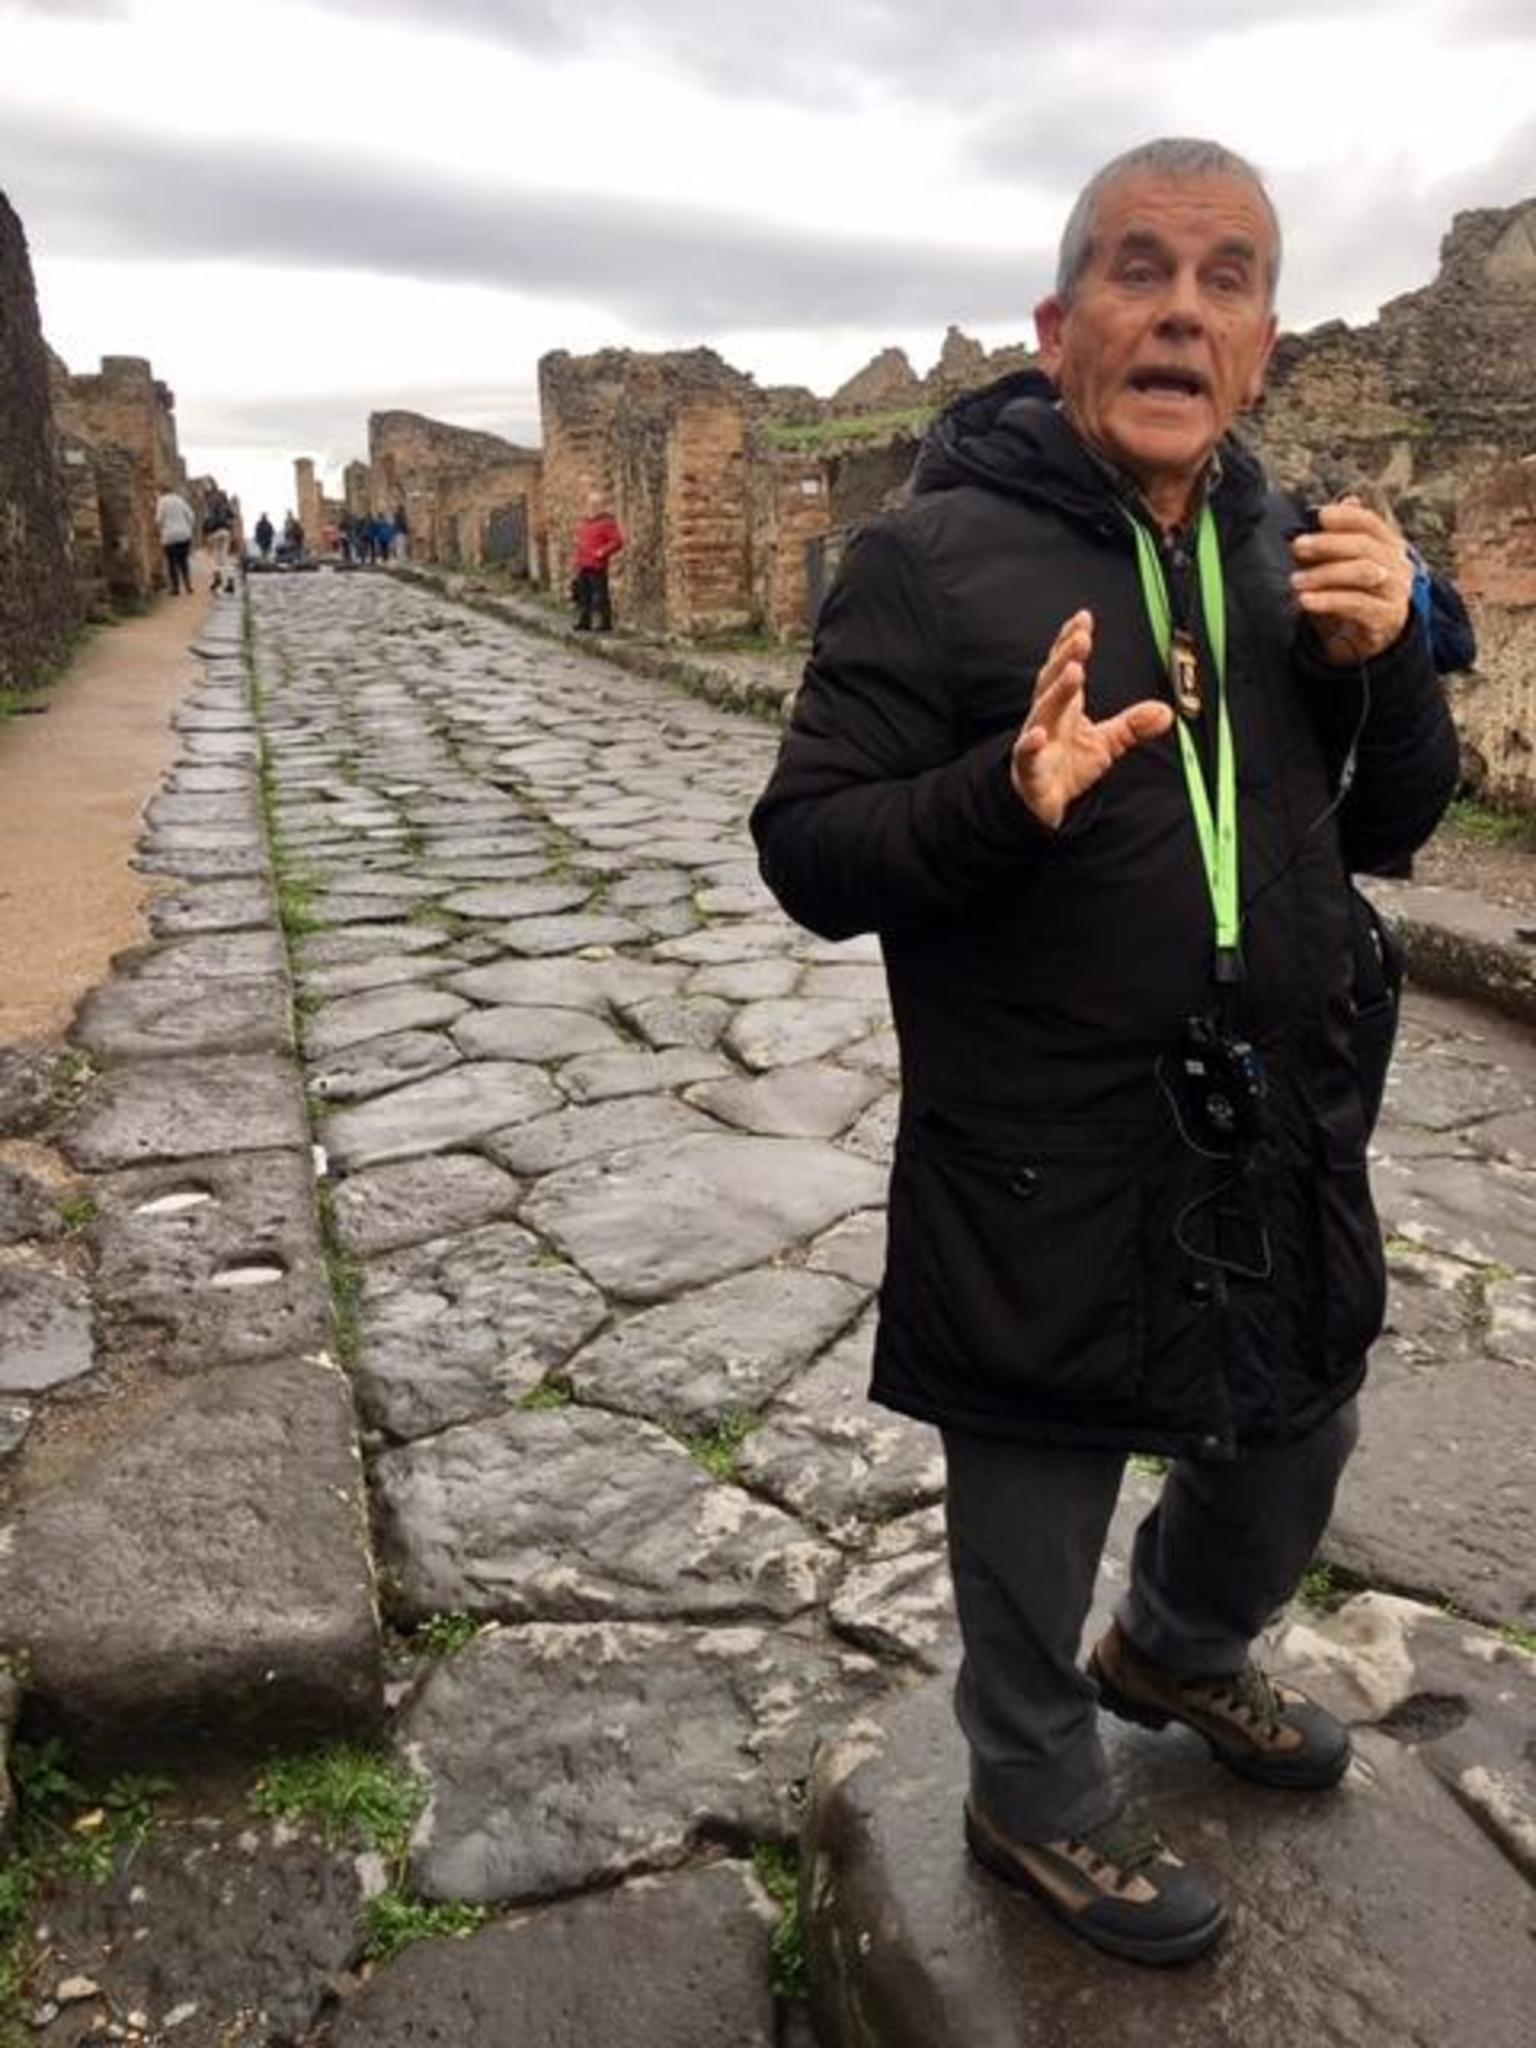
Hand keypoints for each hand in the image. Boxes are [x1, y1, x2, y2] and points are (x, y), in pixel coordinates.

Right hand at [1010, 610, 1174, 829]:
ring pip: (1042, 712)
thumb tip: (1166, 712)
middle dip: (1066, 657)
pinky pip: (1026, 755)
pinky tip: (1038, 734)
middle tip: (1082, 638)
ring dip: (1057, 691)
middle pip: (1052, 682)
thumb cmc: (1067, 764)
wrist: (1041, 802)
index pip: (1064, 667)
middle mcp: (1047, 717)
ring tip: (1073, 671)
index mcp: (1063, 706)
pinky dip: (1030, 744)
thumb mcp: (1106, 743)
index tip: (1083, 619)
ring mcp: (1036, 741)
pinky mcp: (1029, 769)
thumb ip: (1132, 725)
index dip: (1070, 642)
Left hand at [1290, 500, 1413, 666]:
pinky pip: (1356, 604)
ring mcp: (1394, 591)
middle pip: (1365, 546)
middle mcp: (1397, 565)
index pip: (1371, 523)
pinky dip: (1328, 600)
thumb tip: (1319, 515)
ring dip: (1325, 573)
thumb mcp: (1337, 569)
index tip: (1320, 516)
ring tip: (1296, 580)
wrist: (1363, 642)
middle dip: (1328, 544)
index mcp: (1388, 545)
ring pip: (1362, 572)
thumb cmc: (1349, 596)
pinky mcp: (1385, 617)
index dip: (1346, 517)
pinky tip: (1305, 601)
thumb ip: (1330, 544)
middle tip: (1298, 546)